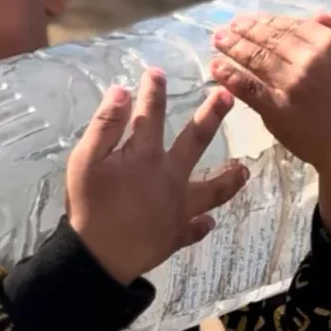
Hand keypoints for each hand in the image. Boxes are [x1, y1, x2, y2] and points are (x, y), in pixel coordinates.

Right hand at [66, 68, 249, 285]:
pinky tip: (209, 221)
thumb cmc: (89, 204)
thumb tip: (122, 92)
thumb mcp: (85, 159)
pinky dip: (203, 223)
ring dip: (229, 177)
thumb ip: (105, 125)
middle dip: (212, 116)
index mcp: (146, 155)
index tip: (158, 72)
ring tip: (244, 169)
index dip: (154, 90)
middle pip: (196, 141)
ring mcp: (178, 208)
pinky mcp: (176, 233)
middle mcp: (170, 176)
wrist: (98, 257)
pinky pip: (195, 227)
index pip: (152, 114)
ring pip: (212, 189)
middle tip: (228, 96)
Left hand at [210, 13, 330, 243]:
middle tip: (226, 27)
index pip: (290, 26)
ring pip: (255, 58)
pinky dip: (230, 76)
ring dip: (233, 47)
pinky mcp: (276, 108)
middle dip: (243, 30)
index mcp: (329, 44)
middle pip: (268, 39)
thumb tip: (316, 15)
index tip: (249, 20)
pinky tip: (216, 67)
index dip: (266, 21)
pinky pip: (248, 87)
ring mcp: (290, 85)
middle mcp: (308, 60)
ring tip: (218, 40)